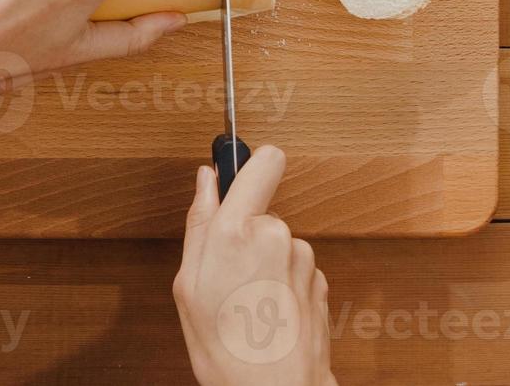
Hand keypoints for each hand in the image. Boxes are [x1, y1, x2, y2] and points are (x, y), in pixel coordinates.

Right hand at [175, 147, 335, 385]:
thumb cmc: (224, 348)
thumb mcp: (188, 285)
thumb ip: (199, 222)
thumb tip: (206, 179)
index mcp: (236, 230)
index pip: (263, 161)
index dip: (251, 162)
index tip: (238, 170)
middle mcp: (276, 235)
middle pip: (262, 212)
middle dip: (246, 234)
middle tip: (227, 276)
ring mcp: (304, 258)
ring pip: (278, 243)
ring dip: (265, 264)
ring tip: (248, 303)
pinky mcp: (321, 280)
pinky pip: (295, 268)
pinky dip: (282, 284)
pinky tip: (269, 313)